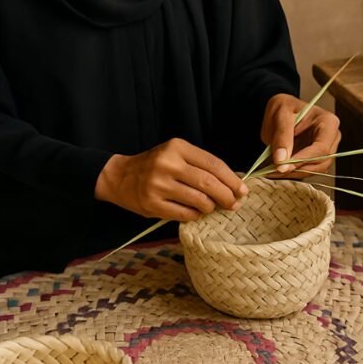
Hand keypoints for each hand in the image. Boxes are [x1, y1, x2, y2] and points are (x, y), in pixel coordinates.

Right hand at [94, 138, 248, 221]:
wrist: (119, 176)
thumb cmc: (156, 166)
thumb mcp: (177, 155)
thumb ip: (202, 165)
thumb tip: (236, 181)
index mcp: (177, 148)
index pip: (214, 164)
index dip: (232, 179)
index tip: (243, 190)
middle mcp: (167, 164)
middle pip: (209, 184)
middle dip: (227, 196)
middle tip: (234, 203)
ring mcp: (158, 185)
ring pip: (199, 201)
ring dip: (211, 207)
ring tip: (211, 207)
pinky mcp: (152, 204)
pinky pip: (185, 214)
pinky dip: (196, 215)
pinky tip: (196, 212)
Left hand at [260, 93, 341, 178]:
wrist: (282, 112)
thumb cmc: (284, 107)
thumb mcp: (280, 114)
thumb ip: (281, 136)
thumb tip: (281, 161)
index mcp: (328, 122)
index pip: (321, 148)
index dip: (303, 159)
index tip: (283, 165)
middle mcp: (332, 137)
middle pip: (321, 162)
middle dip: (298, 169)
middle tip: (275, 169)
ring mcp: (327, 149)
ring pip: (316, 170)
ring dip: (295, 173)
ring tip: (273, 170)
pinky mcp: (318, 158)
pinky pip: (309, 170)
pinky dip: (293, 172)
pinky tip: (278, 169)